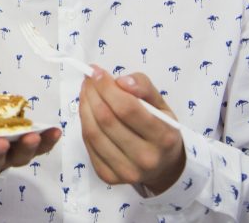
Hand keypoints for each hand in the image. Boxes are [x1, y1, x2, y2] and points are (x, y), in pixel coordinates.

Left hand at [79, 66, 184, 193]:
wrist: (164, 167)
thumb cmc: (161, 129)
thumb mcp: (162, 105)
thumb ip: (144, 87)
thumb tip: (121, 81)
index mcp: (163, 137)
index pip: (127, 108)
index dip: (107, 87)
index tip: (97, 72)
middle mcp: (146, 158)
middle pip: (107, 120)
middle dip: (93, 93)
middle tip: (88, 80)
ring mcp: (126, 171)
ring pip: (93, 133)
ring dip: (84, 107)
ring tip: (85, 92)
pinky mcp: (109, 177)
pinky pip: (89, 146)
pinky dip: (84, 124)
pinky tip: (88, 112)